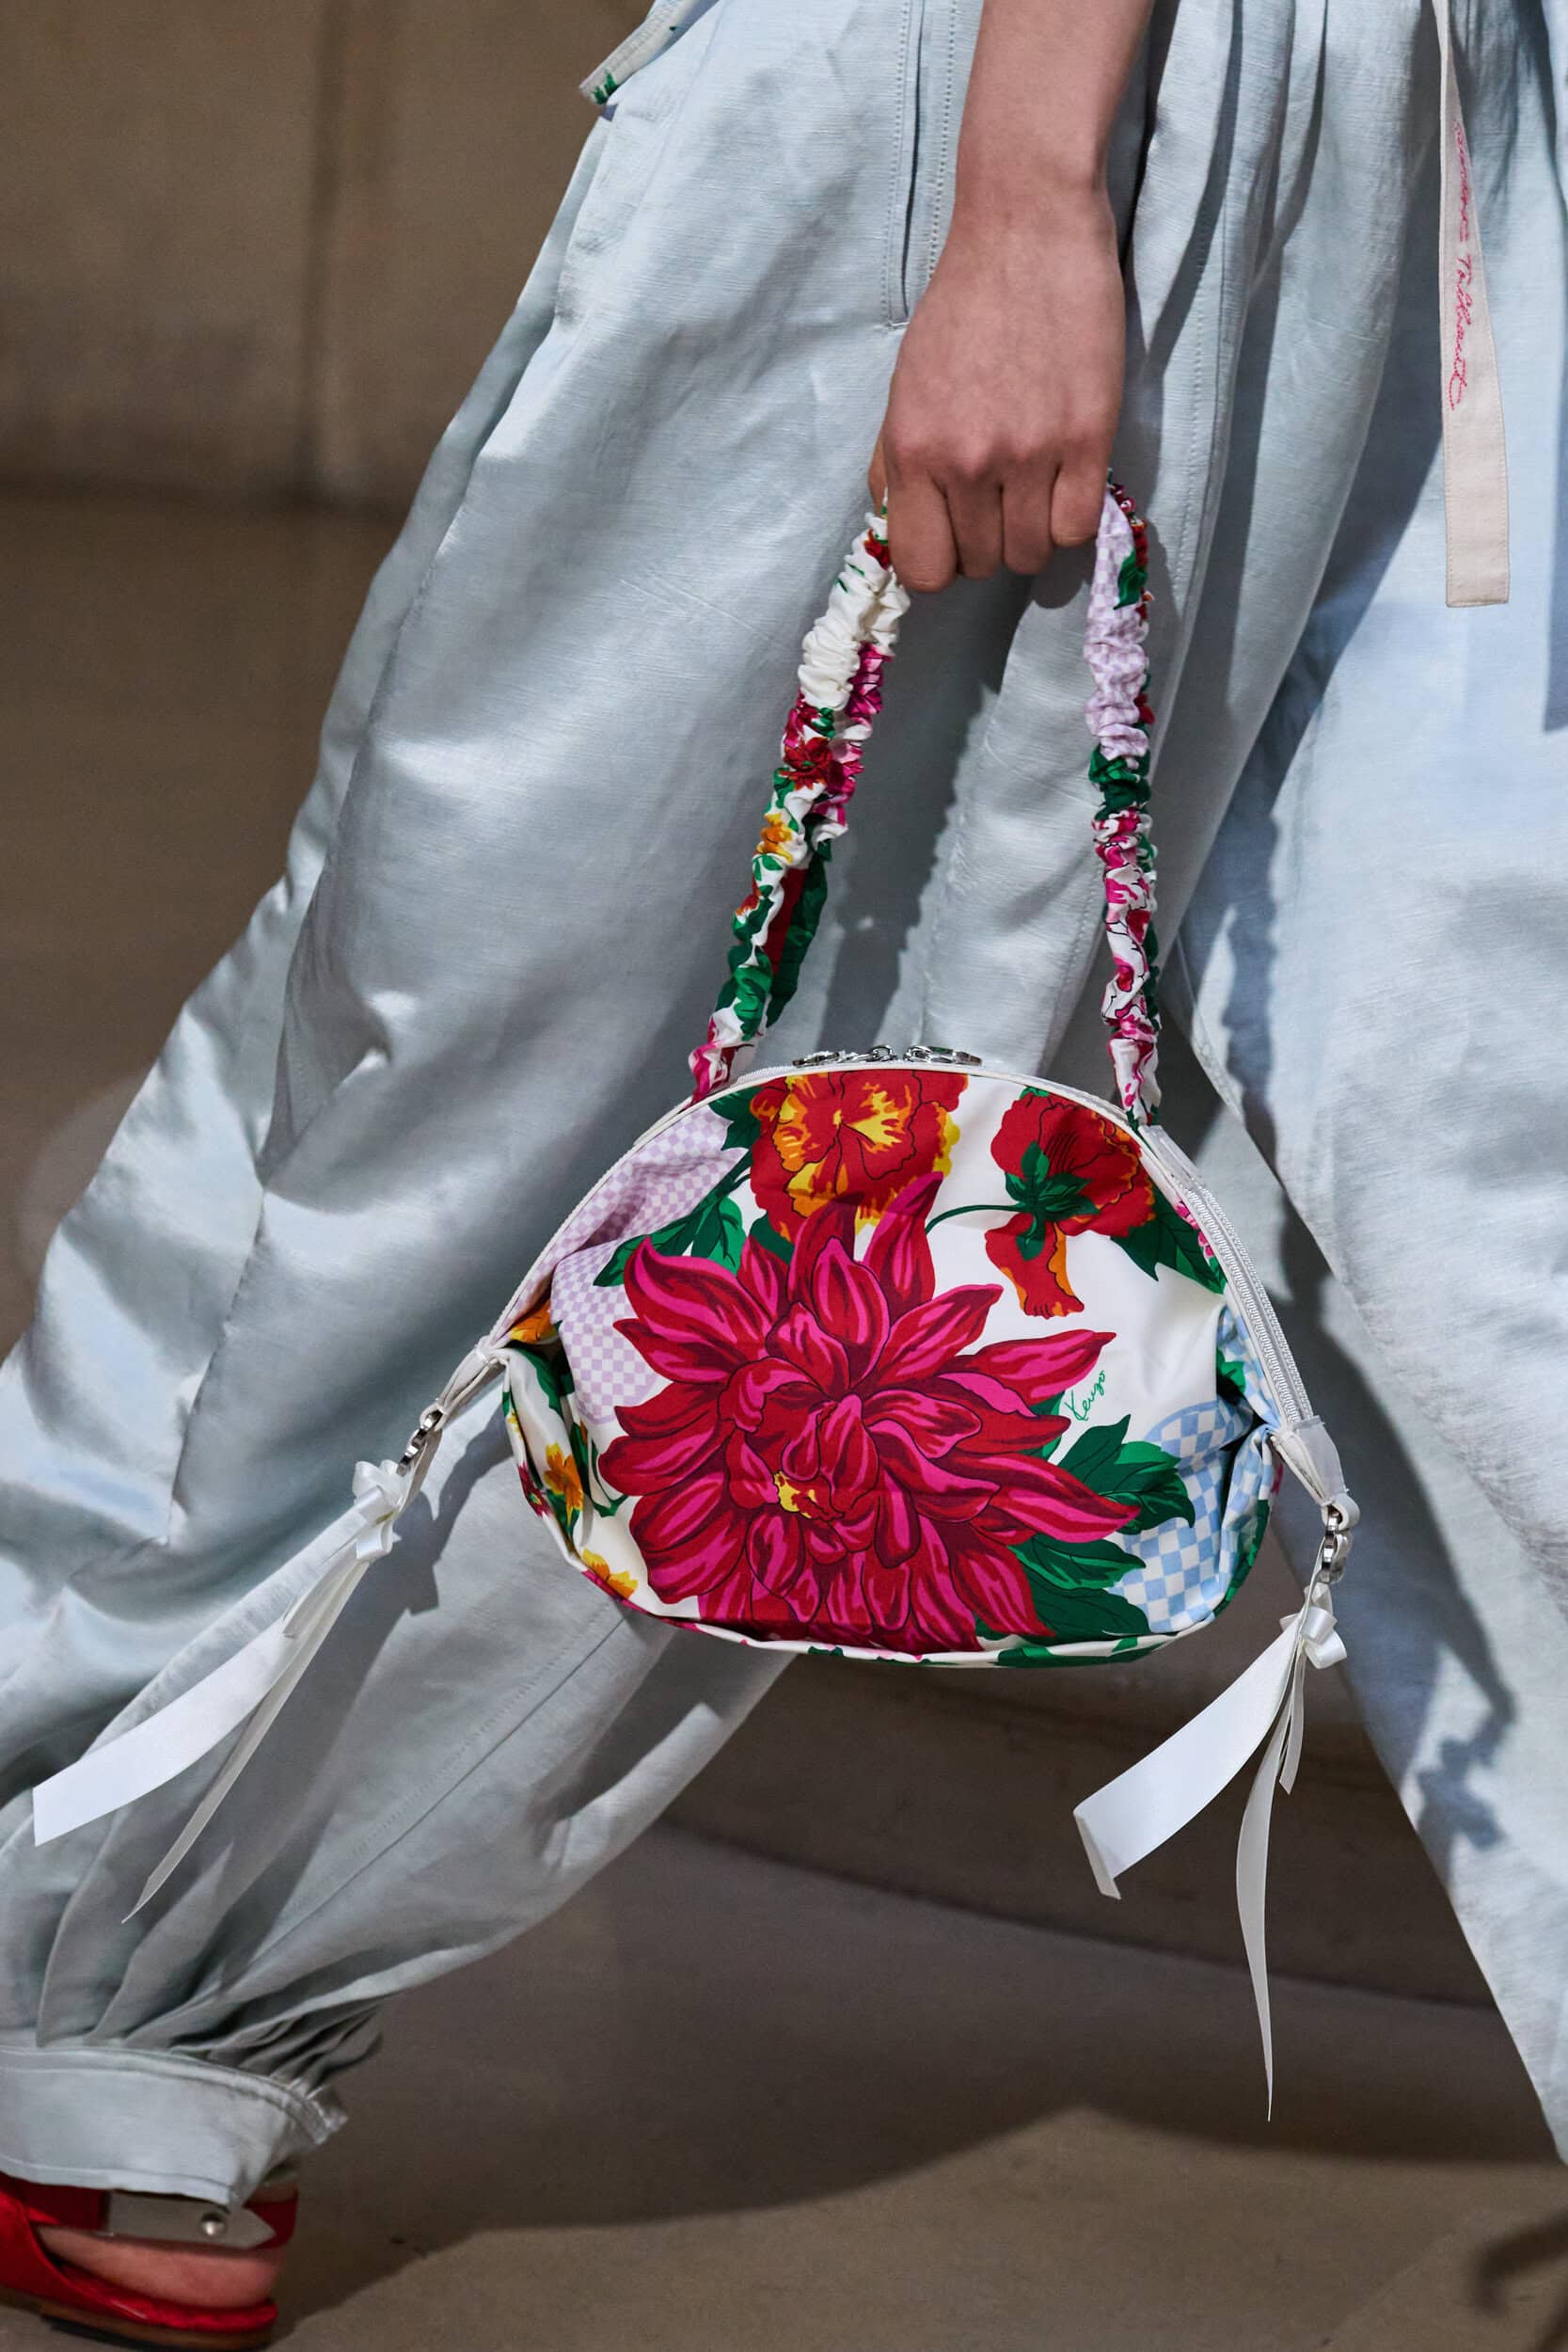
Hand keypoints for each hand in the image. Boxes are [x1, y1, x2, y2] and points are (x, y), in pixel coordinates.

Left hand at [869, 188, 1124, 591]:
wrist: (1026, 228)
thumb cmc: (963, 306)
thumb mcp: (904, 386)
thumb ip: (895, 463)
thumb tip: (897, 528)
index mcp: (914, 450)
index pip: (923, 569)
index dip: (941, 563)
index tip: (955, 537)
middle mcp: (966, 462)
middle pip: (982, 565)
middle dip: (988, 542)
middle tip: (999, 497)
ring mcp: (1029, 453)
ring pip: (1031, 555)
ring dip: (1032, 532)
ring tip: (1034, 487)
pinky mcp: (1087, 439)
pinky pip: (1076, 528)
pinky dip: (1069, 518)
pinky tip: (1064, 481)